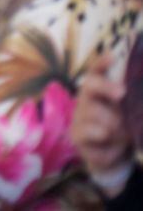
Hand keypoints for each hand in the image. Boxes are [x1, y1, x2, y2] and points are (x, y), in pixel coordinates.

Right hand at [72, 54, 131, 183]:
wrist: (115, 155)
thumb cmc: (124, 127)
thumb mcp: (130, 112)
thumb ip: (132, 100)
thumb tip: (136, 89)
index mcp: (100, 90)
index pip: (97, 72)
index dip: (101, 63)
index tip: (112, 58)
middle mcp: (86, 99)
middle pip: (89, 85)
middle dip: (105, 87)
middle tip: (121, 93)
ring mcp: (79, 116)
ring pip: (93, 112)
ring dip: (112, 122)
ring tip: (123, 131)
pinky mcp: (76, 134)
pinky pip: (89, 131)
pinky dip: (102, 135)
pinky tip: (108, 139)